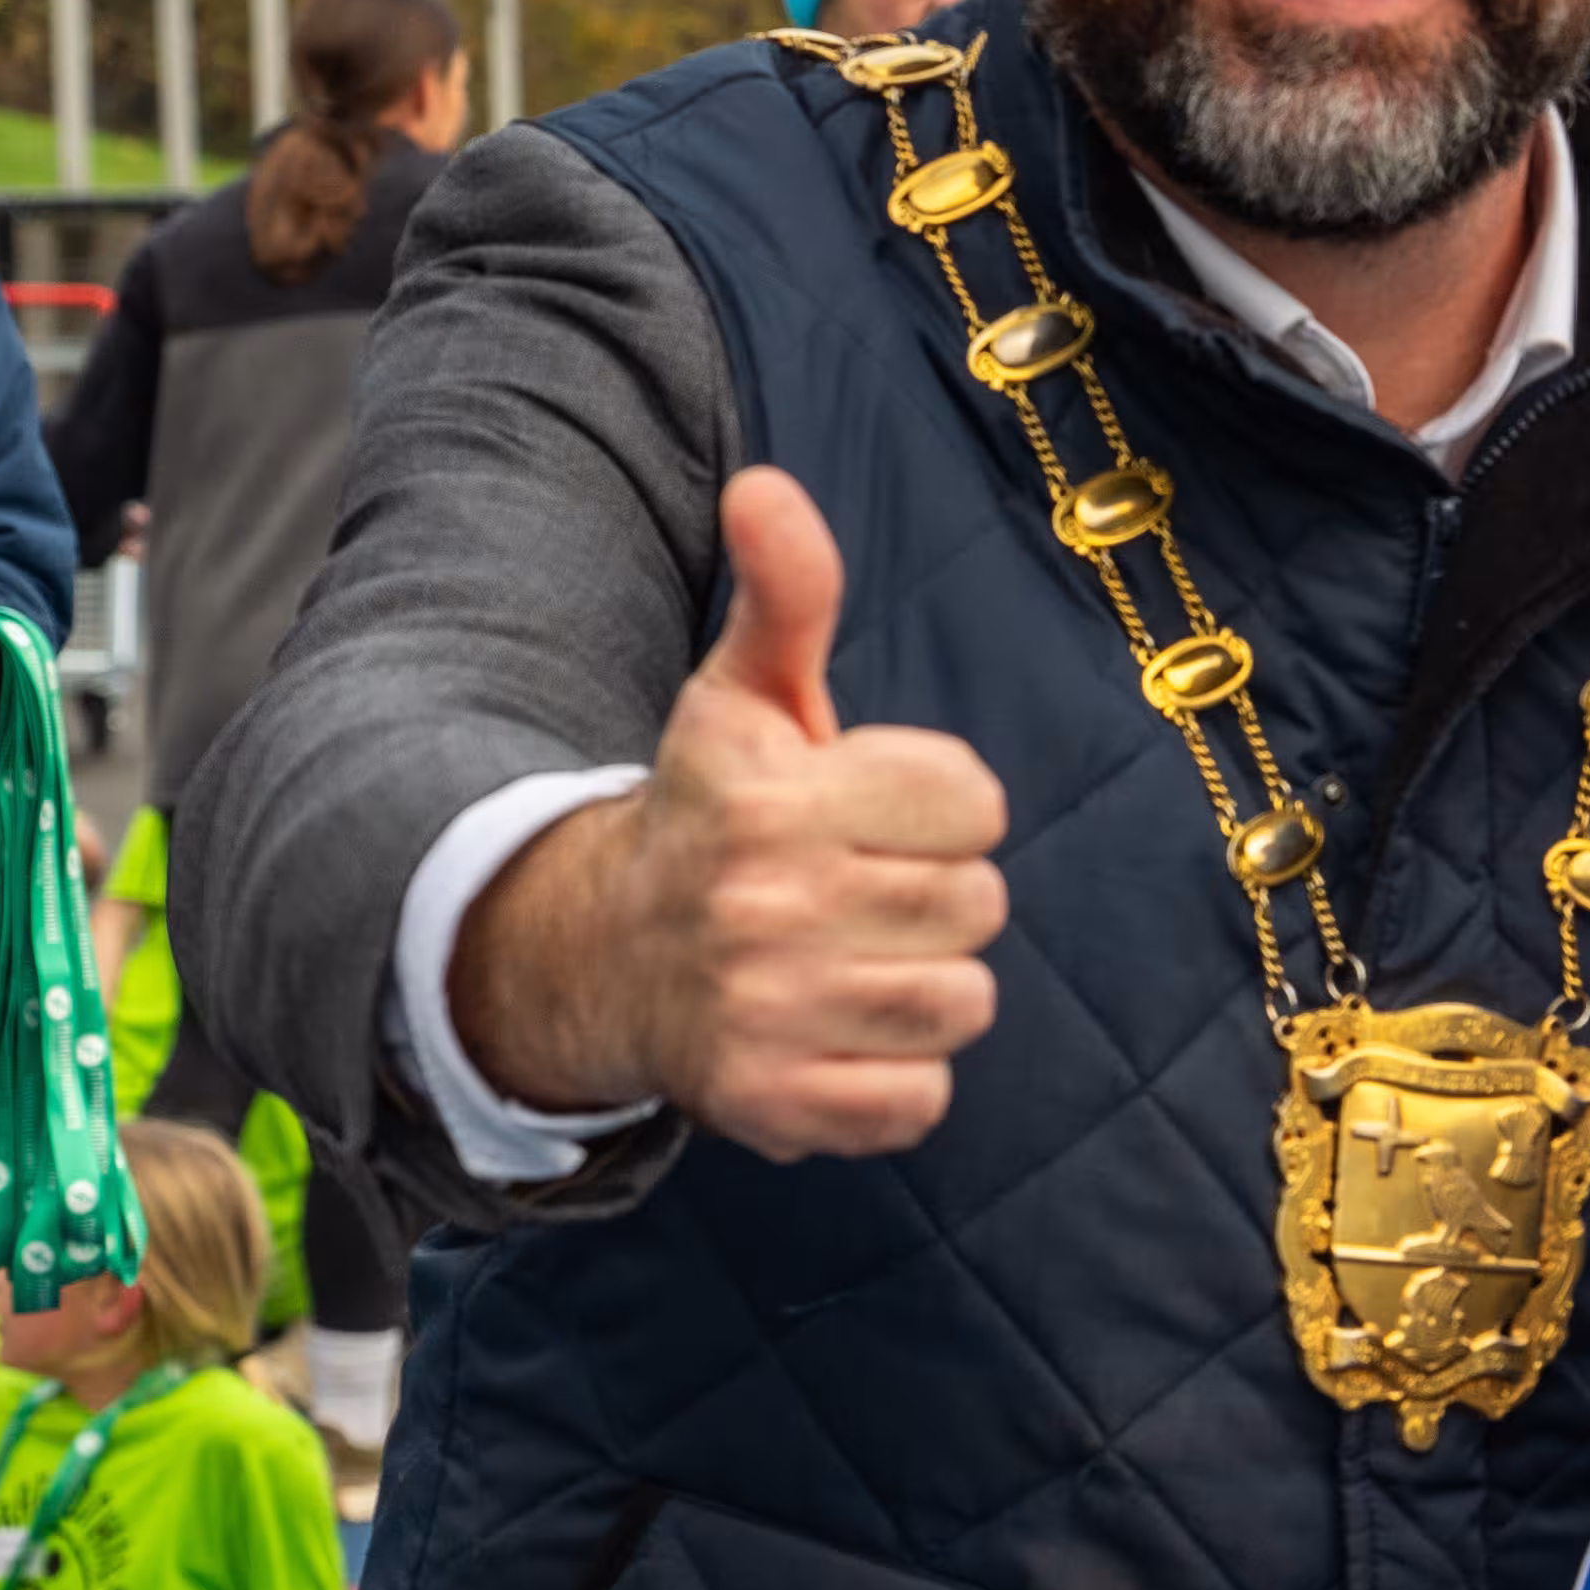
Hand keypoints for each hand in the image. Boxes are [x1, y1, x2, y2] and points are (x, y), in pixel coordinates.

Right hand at [452, 467, 1012, 1154]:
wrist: (609, 955)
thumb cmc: (717, 811)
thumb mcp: (745, 694)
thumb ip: (789, 592)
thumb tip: (767, 485)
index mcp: (774, 801)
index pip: (976, 800)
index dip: (945, 806)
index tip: (879, 811)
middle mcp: (764, 908)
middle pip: (980, 905)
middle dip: (939, 895)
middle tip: (863, 892)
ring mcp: (766, 1013)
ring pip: (963, 1003)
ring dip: (927, 987)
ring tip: (857, 961)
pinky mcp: (773, 1104)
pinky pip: (922, 1102)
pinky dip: (898, 1080)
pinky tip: (842, 1036)